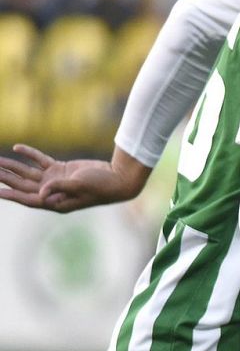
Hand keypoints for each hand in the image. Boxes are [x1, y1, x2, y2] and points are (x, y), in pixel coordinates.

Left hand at [0, 145, 148, 212]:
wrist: (118, 179)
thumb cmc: (101, 187)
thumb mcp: (80, 186)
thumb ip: (59, 187)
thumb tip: (39, 192)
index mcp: (55, 202)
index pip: (28, 198)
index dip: (11, 194)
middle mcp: (52, 192)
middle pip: (23, 184)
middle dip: (6, 178)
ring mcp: (55, 180)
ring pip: (28, 172)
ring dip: (12, 166)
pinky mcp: (61, 169)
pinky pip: (40, 160)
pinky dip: (29, 154)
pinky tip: (16, 148)